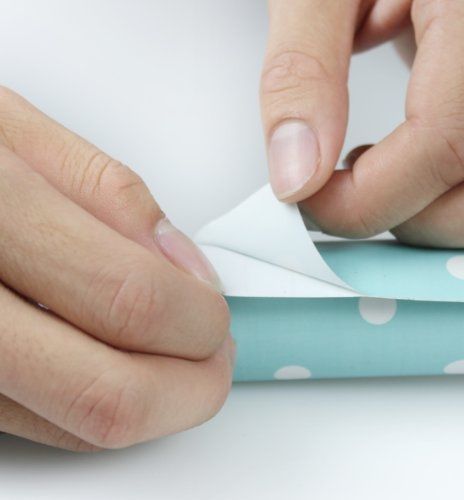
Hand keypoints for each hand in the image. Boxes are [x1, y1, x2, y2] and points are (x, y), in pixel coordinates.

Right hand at [0, 87, 232, 450]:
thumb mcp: (12, 132)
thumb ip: (107, 196)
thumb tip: (180, 264)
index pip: (128, 300)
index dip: (195, 317)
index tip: (215, 309)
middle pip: (109, 394)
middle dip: (192, 383)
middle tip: (213, 349)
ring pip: (80, 425)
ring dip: (156, 398)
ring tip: (177, 353)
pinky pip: (44, 423)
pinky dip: (99, 399)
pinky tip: (113, 355)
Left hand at [260, 0, 463, 246]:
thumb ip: (303, 72)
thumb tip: (295, 178)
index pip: (442, 145)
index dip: (365, 200)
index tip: (304, 200)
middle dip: (416, 221)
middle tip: (349, 198)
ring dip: (432, 208)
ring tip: (371, 167)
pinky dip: (442, 184)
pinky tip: (394, 151)